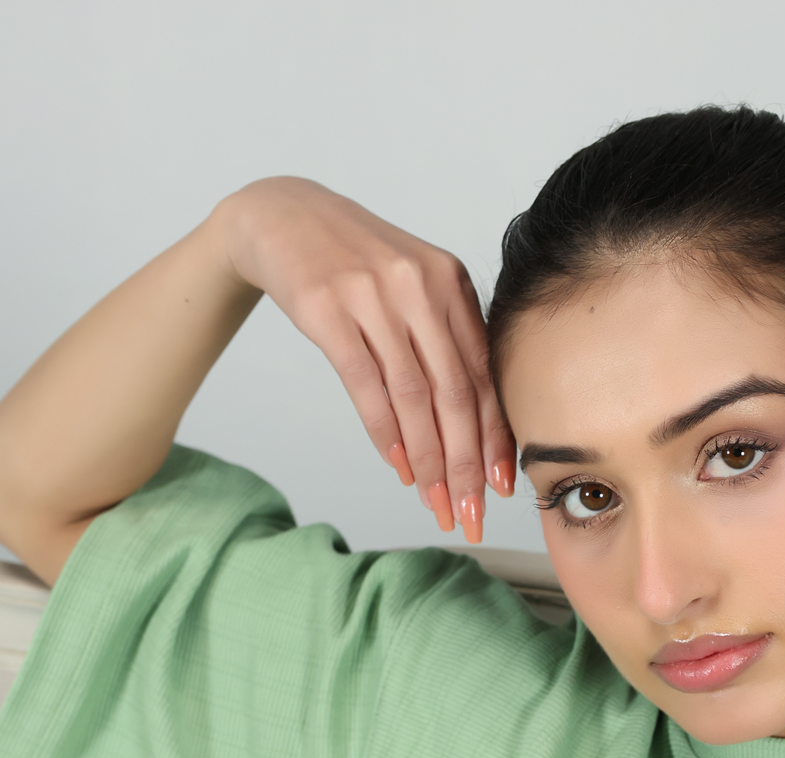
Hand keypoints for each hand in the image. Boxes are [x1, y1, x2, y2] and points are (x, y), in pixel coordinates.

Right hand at [217, 176, 515, 541]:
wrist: (283, 216)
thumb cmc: (356, 265)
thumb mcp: (413, 287)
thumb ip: (445, 341)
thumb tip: (473, 427)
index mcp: (450, 282)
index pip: (482, 375)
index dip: (495, 437)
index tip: (501, 486)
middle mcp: (418, 286)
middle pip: (454, 393)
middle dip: (466, 463)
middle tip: (470, 513)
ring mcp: (372, 295)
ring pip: (413, 397)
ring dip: (427, 460)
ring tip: (435, 503)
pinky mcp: (328, 309)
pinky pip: (366, 385)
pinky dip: (385, 433)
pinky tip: (398, 467)